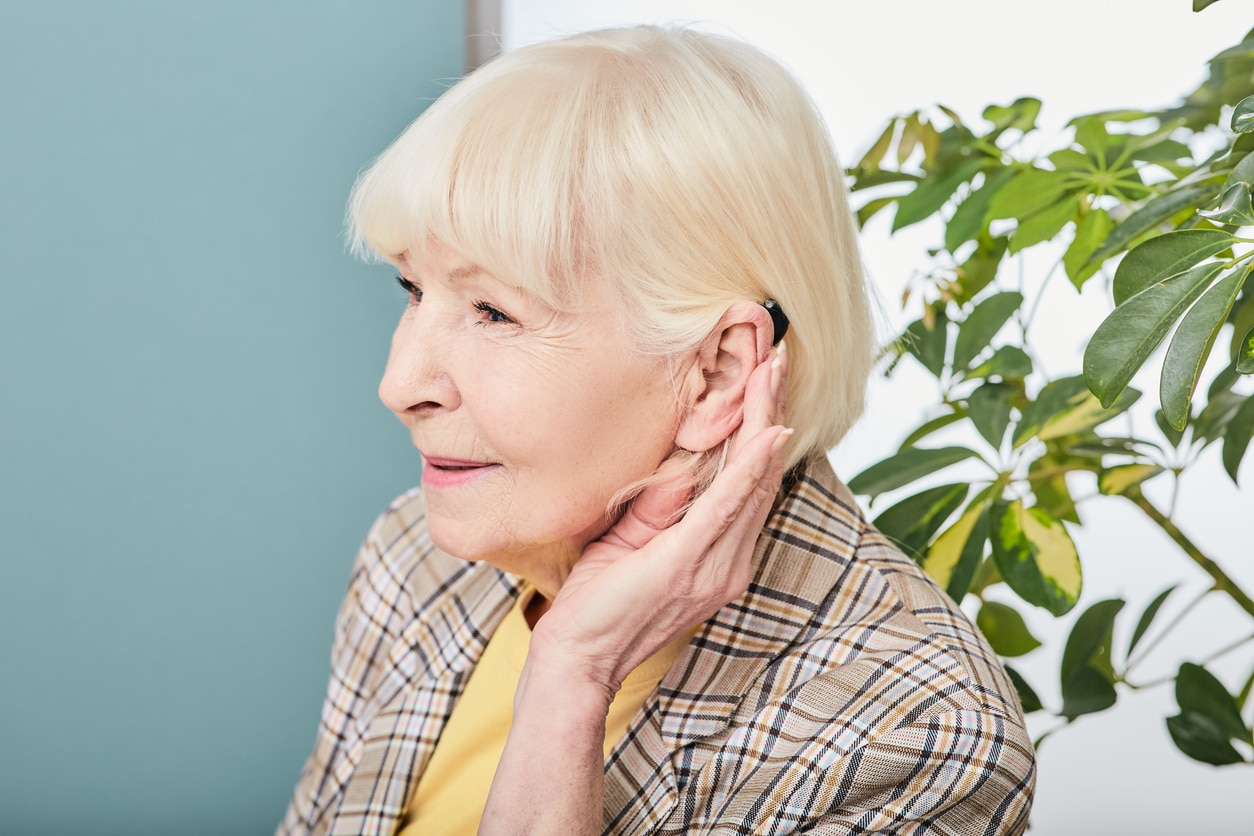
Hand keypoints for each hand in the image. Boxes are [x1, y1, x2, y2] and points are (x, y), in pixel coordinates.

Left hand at [526, 341, 790, 694]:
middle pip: (761, 476)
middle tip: (779, 356)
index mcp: (720, 556)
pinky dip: (748, 467)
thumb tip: (677, 459)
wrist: (577, 659)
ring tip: (773, 372)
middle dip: (771, 410)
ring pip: (751, 482)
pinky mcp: (687, 564)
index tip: (766, 379)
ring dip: (765, 420)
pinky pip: (726, 508)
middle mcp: (729, 562)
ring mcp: (714, 567)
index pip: (750, 483)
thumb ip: (662, 503)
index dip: (762, 430)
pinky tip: (764, 433)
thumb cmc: (600, 602)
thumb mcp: (634, 539)